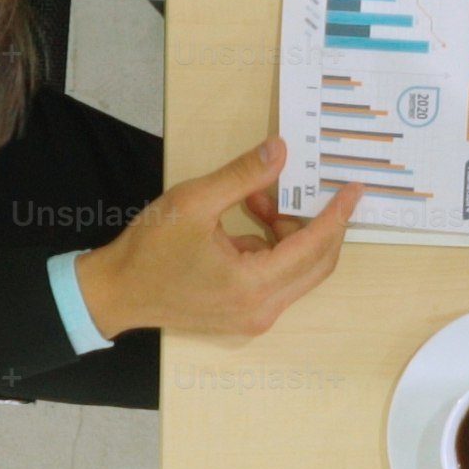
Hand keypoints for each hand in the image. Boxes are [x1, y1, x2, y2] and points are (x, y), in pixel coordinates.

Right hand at [71, 137, 359, 340]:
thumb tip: (280, 150)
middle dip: (314, 222)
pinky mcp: (246, 316)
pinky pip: (279, 278)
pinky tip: (247, 223)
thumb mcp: (193, 202)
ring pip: (299, 270)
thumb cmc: (149, 249)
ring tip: (255, 202)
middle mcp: (263, 309)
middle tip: (299, 190)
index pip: (314, 246)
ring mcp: (255, 318)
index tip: (354, 189)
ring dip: (289, 233)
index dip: (337, 214)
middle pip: (317, 263)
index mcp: (253, 285)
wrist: (115, 292)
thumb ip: (242, 176)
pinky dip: (273, 248)